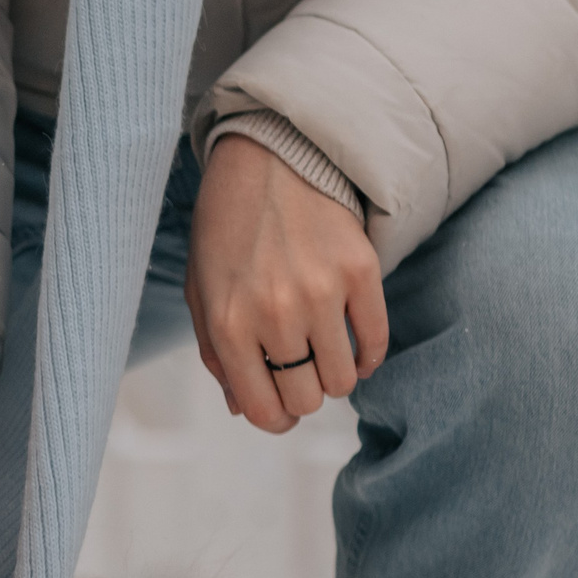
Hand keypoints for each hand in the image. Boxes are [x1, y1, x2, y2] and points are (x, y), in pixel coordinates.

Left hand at [186, 133, 388, 433]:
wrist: (269, 157)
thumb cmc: (227, 229)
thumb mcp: (202, 293)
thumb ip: (217, 355)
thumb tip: (244, 409)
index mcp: (229, 325)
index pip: (262, 409)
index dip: (274, 420)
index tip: (280, 410)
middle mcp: (276, 314)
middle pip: (306, 400)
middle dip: (302, 396)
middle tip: (299, 374)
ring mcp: (322, 292)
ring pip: (342, 381)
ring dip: (334, 377)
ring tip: (323, 355)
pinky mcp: (361, 270)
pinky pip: (376, 342)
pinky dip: (368, 358)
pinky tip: (356, 352)